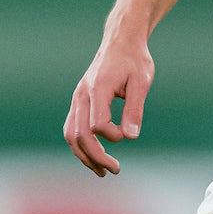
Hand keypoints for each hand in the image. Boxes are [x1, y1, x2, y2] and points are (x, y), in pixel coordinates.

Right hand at [64, 30, 153, 175]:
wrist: (121, 42)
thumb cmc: (134, 61)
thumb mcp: (141, 82)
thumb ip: (135, 109)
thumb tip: (131, 137)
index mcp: (97, 89)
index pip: (97, 124)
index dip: (112, 136)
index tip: (127, 134)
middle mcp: (82, 95)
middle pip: (80, 135)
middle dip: (96, 157)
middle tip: (115, 170)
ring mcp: (77, 99)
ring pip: (71, 134)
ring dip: (85, 156)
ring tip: (102, 171)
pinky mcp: (78, 102)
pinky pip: (72, 128)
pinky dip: (80, 146)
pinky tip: (94, 157)